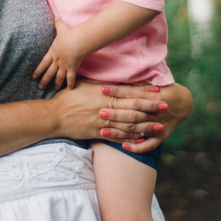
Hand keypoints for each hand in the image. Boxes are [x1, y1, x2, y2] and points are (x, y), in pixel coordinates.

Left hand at [32, 20, 86, 89]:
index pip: (43, 63)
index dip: (38, 70)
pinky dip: (70, 83)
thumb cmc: (68, 35)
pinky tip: (70, 89)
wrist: (76, 42)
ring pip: (59, 76)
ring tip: (54, 89)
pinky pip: (71, 77)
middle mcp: (57, 60)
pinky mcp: (72, 68)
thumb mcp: (61, 28)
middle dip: (44, 80)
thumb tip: (56, 17)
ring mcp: (64, 65)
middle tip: (40, 87)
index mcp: (53, 52)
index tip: (34, 76)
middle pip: (49, 72)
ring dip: (56, 83)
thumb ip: (58, 23)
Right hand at [51, 80, 166, 143]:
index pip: (129, 92)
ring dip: (145, 125)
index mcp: (103, 93)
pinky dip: (130, 138)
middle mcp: (105, 106)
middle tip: (166, 107)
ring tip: (159, 126)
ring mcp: (102, 121)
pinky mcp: (98, 133)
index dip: (145, 92)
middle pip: (133, 107)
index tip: (158, 91)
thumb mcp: (85, 85)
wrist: (54, 116)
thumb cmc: (68, 98)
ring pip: (128, 124)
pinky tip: (142, 140)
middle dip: (151, 107)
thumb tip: (116, 81)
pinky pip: (117, 137)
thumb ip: (101, 84)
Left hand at [103, 82, 192, 153]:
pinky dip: (137, 147)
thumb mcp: (153, 83)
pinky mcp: (161, 137)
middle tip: (100, 112)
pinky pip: (149, 145)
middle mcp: (157, 112)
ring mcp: (159, 126)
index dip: (118, 91)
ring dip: (120, 131)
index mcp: (154, 96)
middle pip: (133, 113)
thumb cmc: (164, 90)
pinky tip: (124, 146)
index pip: (133, 93)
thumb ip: (138, 83)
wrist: (184, 104)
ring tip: (103, 130)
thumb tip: (118, 76)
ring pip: (137, 130)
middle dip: (116, 113)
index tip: (103, 89)